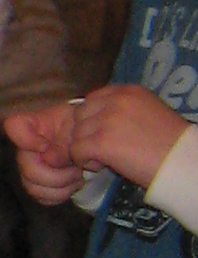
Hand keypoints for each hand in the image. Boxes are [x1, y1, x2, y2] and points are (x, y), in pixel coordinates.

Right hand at [2, 101, 83, 205]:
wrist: (89, 141)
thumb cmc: (83, 128)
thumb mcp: (81, 125)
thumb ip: (66, 139)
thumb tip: (51, 159)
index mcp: (34, 126)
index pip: (13, 126)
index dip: (25, 139)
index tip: (45, 145)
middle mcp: (26, 149)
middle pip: (28, 170)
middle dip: (58, 176)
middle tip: (76, 170)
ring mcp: (29, 168)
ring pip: (34, 188)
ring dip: (62, 188)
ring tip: (77, 178)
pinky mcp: (37, 185)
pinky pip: (43, 198)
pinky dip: (60, 195)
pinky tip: (72, 184)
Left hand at [70, 82, 187, 191]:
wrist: (182, 161)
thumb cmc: (170, 143)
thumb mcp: (147, 112)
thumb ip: (123, 110)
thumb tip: (97, 120)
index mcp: (128, 91)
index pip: (93, 99)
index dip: (92, 119)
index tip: (102, 133)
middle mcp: (116, 100)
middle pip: (80, 114)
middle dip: (85, 132)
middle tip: (100, 148)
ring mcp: (107, 120)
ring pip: (76, 133)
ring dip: (85, 148)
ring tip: (103, 159)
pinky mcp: (102, 141)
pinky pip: (76, 150)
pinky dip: (84, 161)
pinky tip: (101, 166)